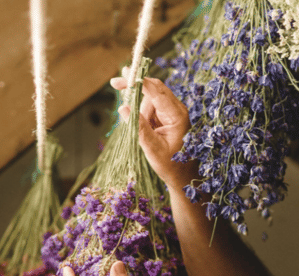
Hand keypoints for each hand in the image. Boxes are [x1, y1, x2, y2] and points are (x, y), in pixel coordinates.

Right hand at [110, 76, 196, 191]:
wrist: (183, 175)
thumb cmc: (170, 164)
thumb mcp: (152, 147)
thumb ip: (138, 127)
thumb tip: (123, 107)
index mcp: (177, 115)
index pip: (156, 92)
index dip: (138, 82)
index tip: (121, 77)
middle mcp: (177, 109)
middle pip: (154, 88)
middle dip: (135, 87)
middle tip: (115, 84)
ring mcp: (173, 112)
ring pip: (150, 99)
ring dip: (140, 109)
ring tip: (145, 132)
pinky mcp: (168, 116)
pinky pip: (152, 108)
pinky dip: (143, 114)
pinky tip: (146, 130)